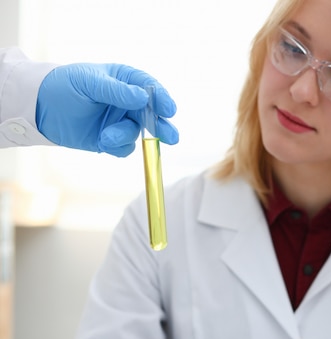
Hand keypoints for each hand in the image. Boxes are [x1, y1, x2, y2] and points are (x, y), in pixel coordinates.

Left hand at [36, 63, 178, 156]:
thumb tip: (143, 97)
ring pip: (137, 133)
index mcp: (125, 80)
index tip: (168, 110)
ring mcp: (121, 121)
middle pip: (153, 114)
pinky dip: (117, 146)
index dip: (161, 99)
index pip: (150, 88)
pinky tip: (102, 141)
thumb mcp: (88, 82)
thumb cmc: (63, 85)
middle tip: (171, 137)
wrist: (39, 108)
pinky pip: (125, 147)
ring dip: (124, 136)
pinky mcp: (112, 139)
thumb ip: (116, 91)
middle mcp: (128, 101)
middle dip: (162, 126)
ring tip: (106, 137)